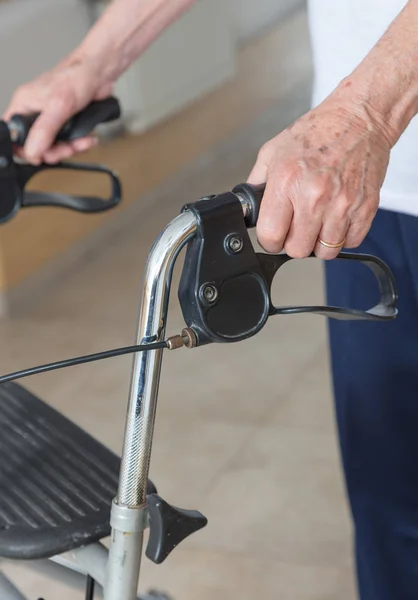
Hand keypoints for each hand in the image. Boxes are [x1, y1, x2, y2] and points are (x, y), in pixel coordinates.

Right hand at [4, 53, 112, 164]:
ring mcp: (51, 119)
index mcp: (24, 104)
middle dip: (55, 151)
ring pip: (54, 147)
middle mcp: (35, 112)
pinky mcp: (66, 123)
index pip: (14, 135)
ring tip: (82, 141)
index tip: (42, 154)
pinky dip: (79, 144)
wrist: (100, 73)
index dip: (26, 149)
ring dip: (71, 148)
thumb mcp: (59, 106)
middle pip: (37, 146)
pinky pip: (69, 143)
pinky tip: (87, 138)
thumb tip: (33, 151)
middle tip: (67, 149)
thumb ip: (44, 130)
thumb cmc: (77, 76)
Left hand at [248, 93, 391, 258]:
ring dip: (319, 242)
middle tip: (297, 227)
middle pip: (297, 249)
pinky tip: (337, 219)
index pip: (271, 236)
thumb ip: (256, 183)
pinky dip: (343, 236)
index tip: (274, 234)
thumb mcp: (273, 151)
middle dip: (294, 242)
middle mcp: (314, 195)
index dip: (270, 240)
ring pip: (325, 251)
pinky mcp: (365, 207)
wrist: (360, 118)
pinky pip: (351, 242)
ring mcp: (342, 204)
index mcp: (287, 182)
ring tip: (318, 223)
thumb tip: (247, 209)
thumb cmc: (318, 132)